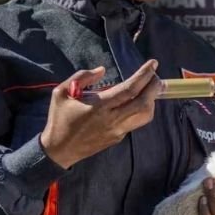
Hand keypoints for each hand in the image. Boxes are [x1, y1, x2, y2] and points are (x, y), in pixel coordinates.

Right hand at [39, 61, 160, 169]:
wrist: (58, 150)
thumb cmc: (60, 119)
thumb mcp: (62, 93)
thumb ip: (82, 77)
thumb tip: (102, 70)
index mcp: (99, 106)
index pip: (130, 89)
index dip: (144, 75)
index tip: (153, 63)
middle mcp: (112, 119)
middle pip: (144, 103)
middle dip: (154, 86)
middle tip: (155, 75)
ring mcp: (117, 130)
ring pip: (145, 115)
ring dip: (151, 100)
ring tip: (149, 88)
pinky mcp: (118, 138)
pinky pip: (136, 122)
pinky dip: (142, 109)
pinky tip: (137, 101)